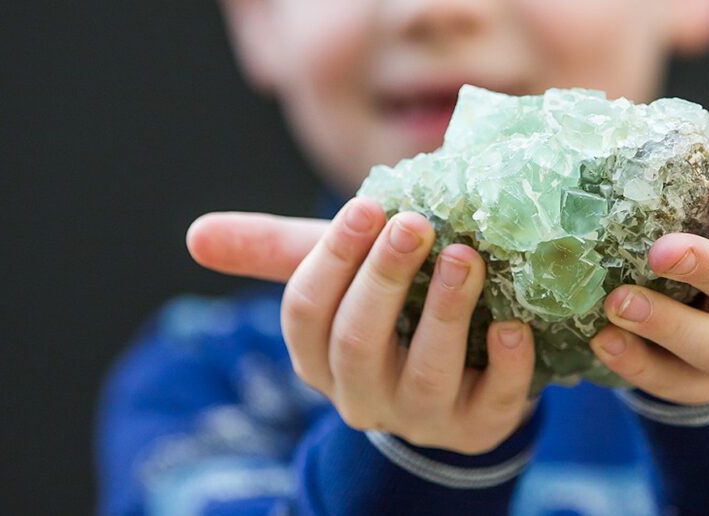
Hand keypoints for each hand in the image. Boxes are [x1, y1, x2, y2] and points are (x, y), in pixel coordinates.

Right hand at [188, 202, 536, 453]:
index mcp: (319, 357)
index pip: (307, 312)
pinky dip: (505, 366)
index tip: (366, 207)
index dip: (333, 259)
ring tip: (465, 258)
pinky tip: (513, 327)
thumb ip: (280, 252)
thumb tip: (195, 235)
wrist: (458, 378)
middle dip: (383, 280)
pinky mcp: (479, 427)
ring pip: (424, 373)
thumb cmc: (391, 312)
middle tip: (413, 224)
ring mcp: (422, 416)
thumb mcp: (341, 277)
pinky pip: (494, 404)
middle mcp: (362, 394)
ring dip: (445, 312)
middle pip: (357, 341)